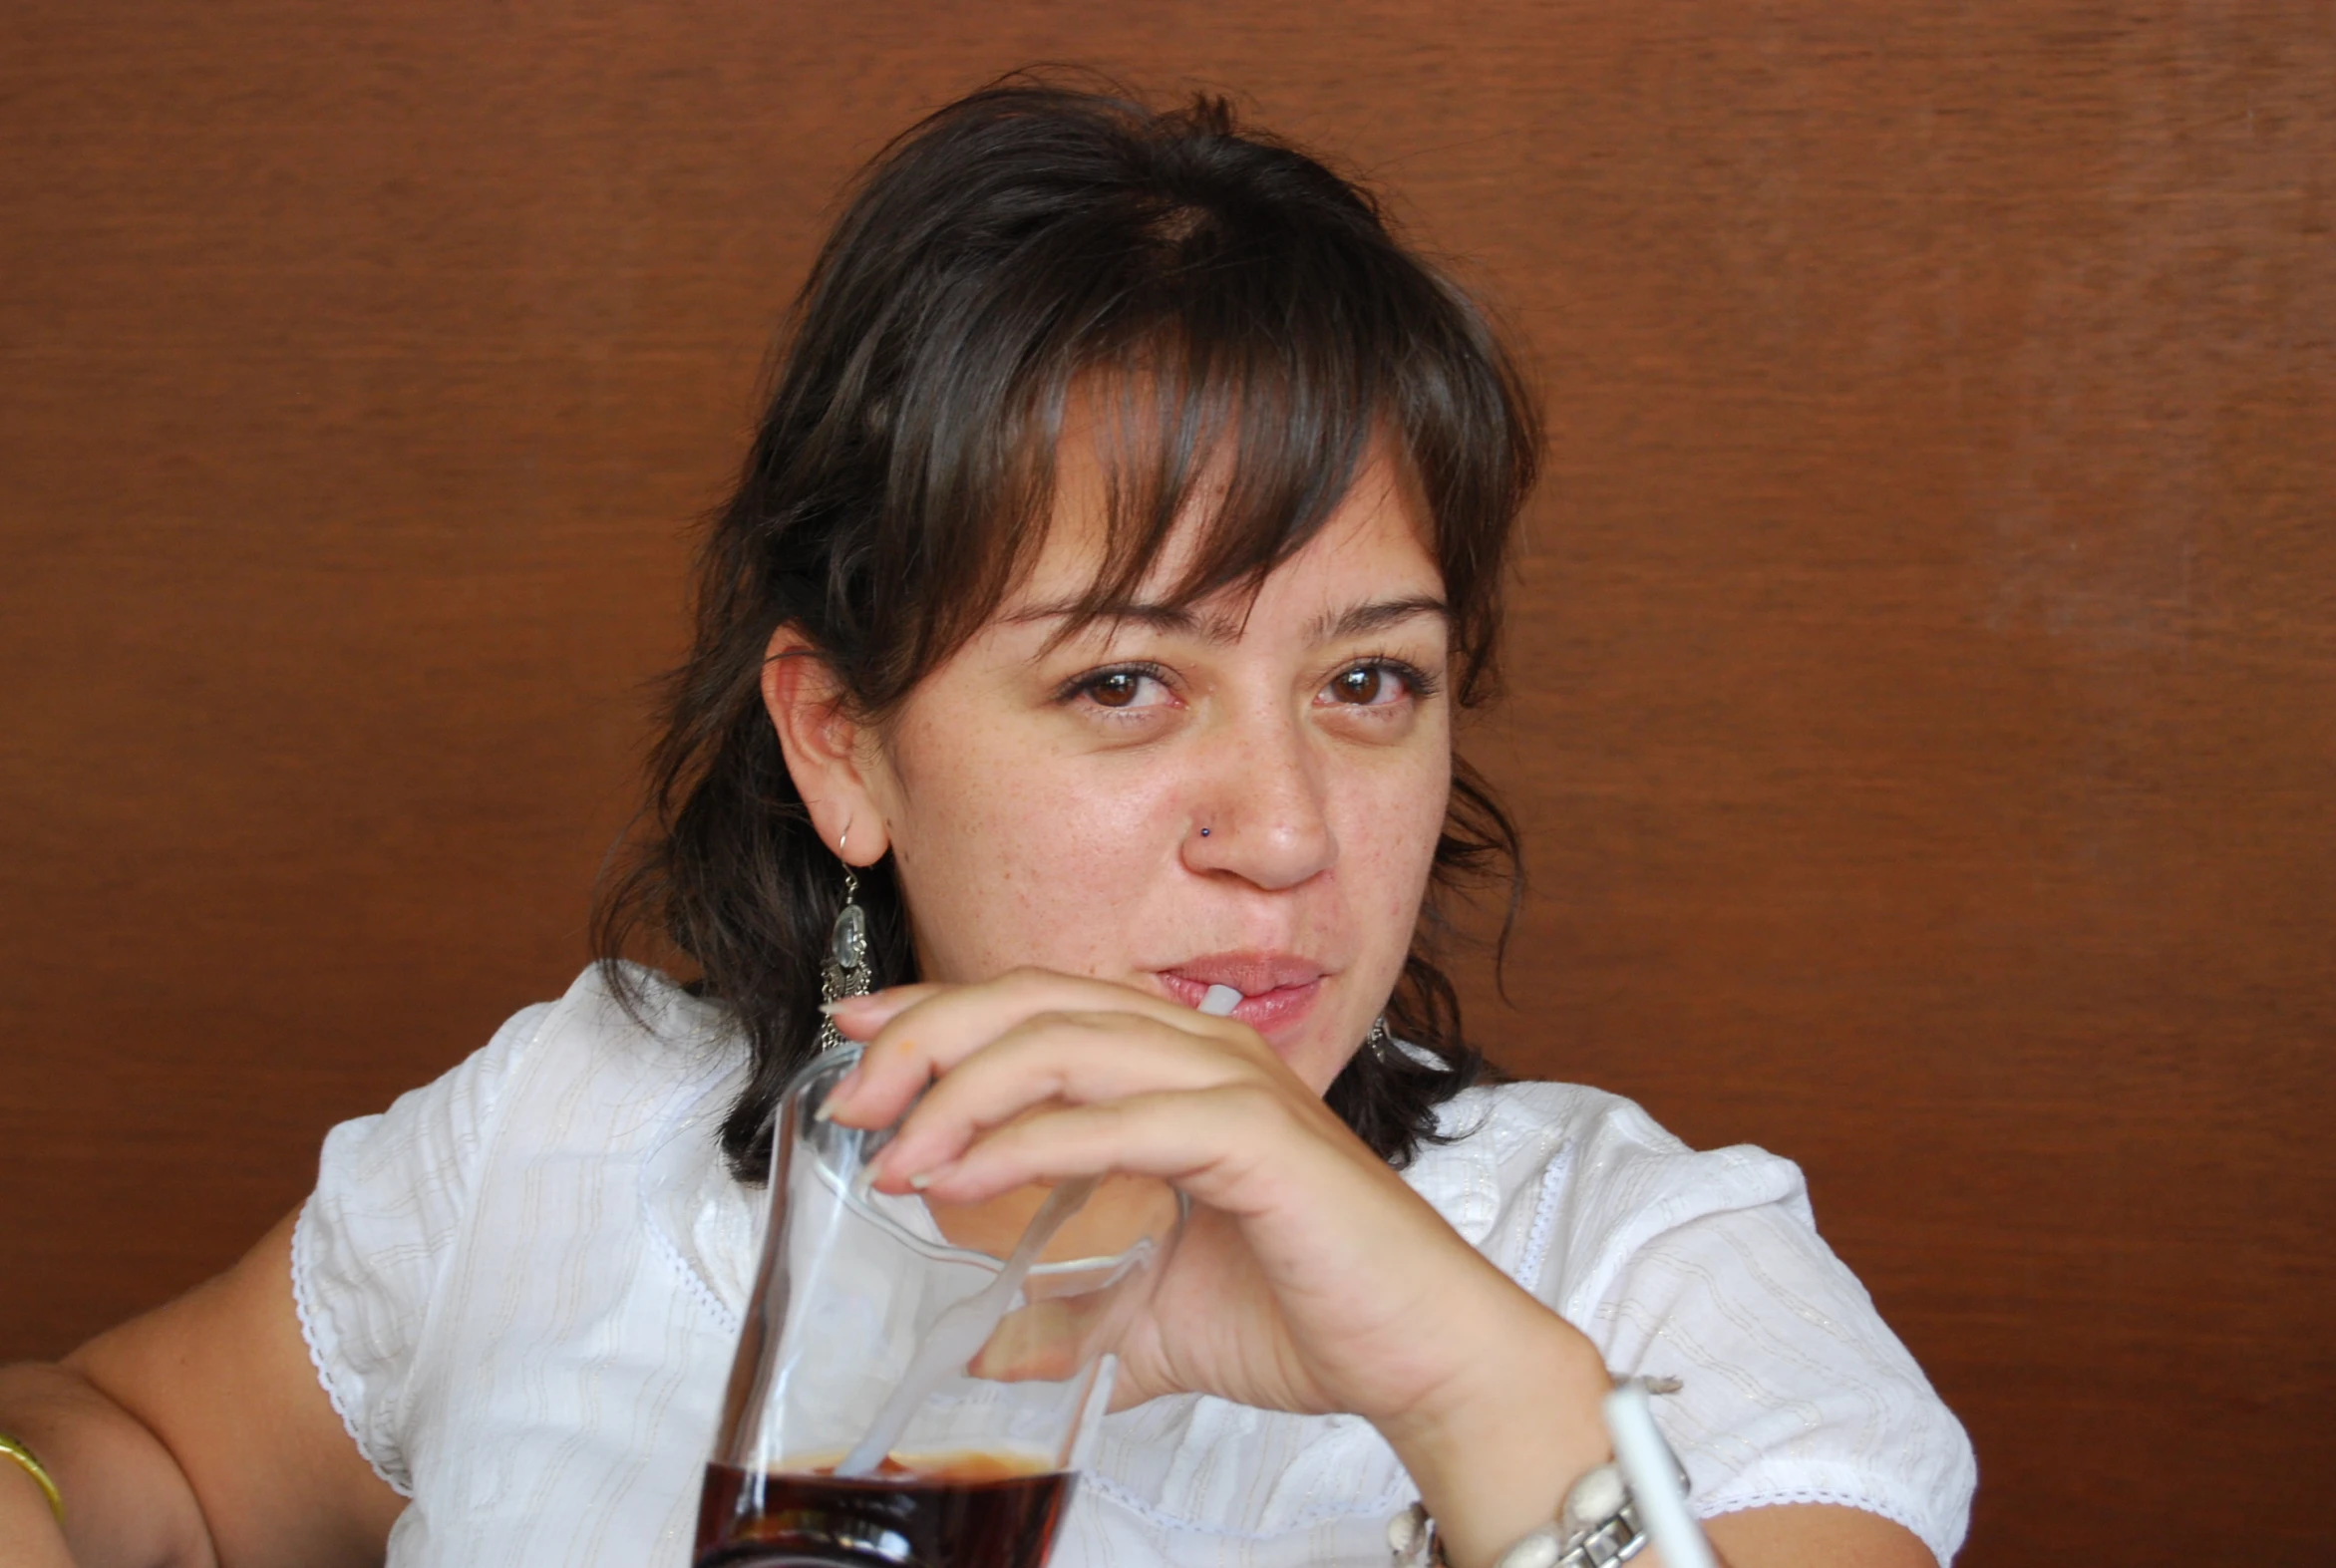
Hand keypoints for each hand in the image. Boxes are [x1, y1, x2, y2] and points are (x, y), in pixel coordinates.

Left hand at [819, 970, 1612, 1467]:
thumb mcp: (1150, 1318)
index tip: (854, 1038)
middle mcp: (1204, 1050)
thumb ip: (1068, 1315)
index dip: (938, 1008)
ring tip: (889, 1146)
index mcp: (1181, 1066)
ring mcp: (1234, 1086)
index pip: (1038, 1004)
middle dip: (927, 1035)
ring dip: (961, 1087)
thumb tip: (983, 1347)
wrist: (1424, 1359)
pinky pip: (1118, 1122)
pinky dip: (1027, 1144)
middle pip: (1036, 999)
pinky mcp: (1257, 1140)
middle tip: (850, 1096)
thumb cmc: (1308, 1317)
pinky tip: (961, 1177)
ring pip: (1067, 1042)